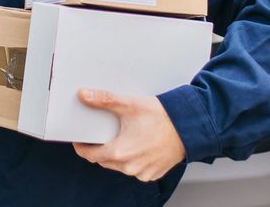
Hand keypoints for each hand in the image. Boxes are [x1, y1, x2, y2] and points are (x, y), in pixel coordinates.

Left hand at [71, 89, 185, 181]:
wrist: (189, 127)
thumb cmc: (161, 116)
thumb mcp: (129, 104)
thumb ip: (104, 100)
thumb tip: (84, 95)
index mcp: (120, 152)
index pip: (89, 155)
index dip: (82, 147)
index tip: (80, 140)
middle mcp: (130, 167)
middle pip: (104, 161)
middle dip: (100, 149)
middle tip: (103, 134)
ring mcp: (142, 173)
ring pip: (120, 167)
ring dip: (117, 155)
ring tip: (123, 137)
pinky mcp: (153, 174)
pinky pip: (136, 170)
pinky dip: (133, 160)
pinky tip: (139, 146)